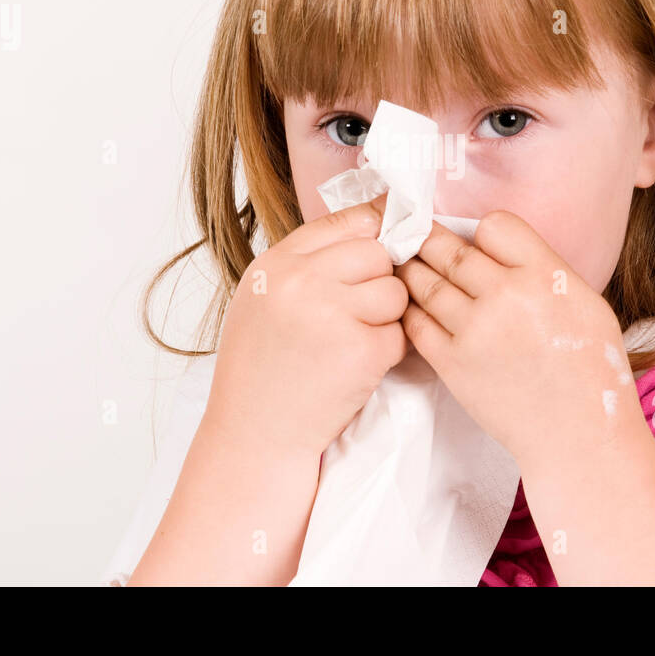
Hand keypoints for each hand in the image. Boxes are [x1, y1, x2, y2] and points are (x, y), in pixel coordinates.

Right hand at [202, 193, 409, 460]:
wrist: (255, 435)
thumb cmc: (260, 369)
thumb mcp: (263, 299)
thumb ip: (307, 264)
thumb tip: (374, 223)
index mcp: (276, 263)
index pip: (346, 221)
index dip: (372, 232)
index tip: (384, 244)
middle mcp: (302, 281)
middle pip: (377, 253)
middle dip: (379, 280)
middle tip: (358, 312)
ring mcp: (332, 314)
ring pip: (395, 291)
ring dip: (388, 316)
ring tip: (355, 339)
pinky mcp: (361, 351)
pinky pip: (399, 334)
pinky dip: (388, 352)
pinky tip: (358, 366)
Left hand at [394, 210, 627, 468]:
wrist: (579, 434)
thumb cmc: (591, 370)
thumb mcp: (586, 301)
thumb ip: (542, 269)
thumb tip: (499, 249)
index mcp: (544, 275)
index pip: (493, 225)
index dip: (482, 232)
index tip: (479, 243)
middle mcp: (505, 296)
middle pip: (449, 249)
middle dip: (429, 239)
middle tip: (414, 234)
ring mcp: (474, 330)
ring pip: (425, 282)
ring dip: (413, 270)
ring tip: (406, 264)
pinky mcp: (452, 364)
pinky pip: (417, 323)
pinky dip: (410, 310)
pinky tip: (412, 305)